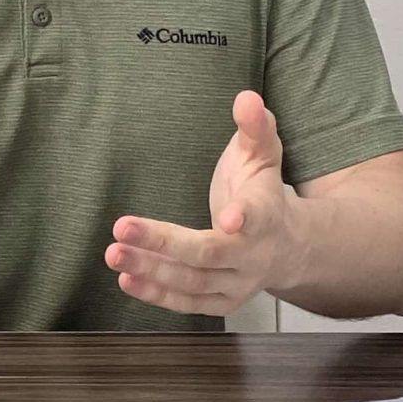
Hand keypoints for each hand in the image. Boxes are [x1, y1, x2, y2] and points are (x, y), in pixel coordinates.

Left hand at [106, 90, 293, 316]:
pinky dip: (158, 296)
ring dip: (152, 270)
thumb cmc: (263, 192)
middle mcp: (254, 255)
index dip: (244, 217)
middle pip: (209, 254)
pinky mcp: (223, 302)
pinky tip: (127, 279)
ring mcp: (239, 282)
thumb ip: (254, 128)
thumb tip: (246, 97)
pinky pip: (189, 304)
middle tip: (121, 227)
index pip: (258, 217)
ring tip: (114, 254)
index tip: (228, 218)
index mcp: (267, 215)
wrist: (288, 246)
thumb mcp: (263, 156)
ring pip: (194, 283)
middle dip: (166, 243)